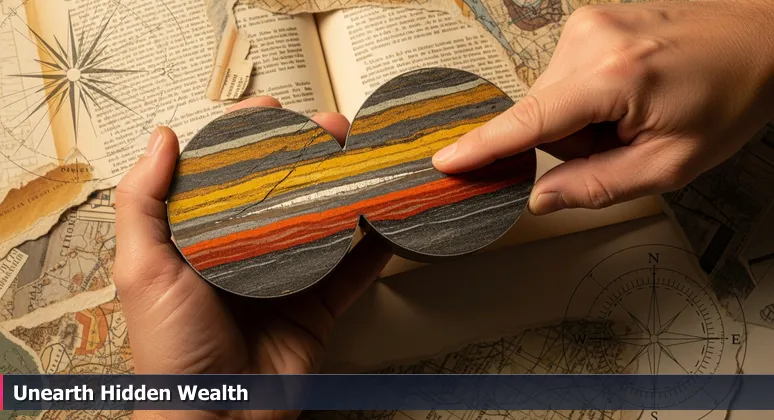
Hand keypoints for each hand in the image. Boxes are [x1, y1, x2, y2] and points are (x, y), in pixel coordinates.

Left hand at [114, 97, 392, 419]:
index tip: (273, 109)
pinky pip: (355, 269)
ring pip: (325, 222)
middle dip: (310, 153)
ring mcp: (289, 278)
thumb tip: (162, 138)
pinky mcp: (321, 306)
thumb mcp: (143, 270)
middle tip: (334, 127)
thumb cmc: (172, 351)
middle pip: (285, 190)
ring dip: (347, 188)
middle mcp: (248, 253)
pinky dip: (376, 243)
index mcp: (204, 239)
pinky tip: (389, 213)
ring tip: (365, 156)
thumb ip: (144, 204)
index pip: (230, 174)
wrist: (220, 419)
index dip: (250, 137)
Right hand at [432, 0, 773, 214]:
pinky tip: (627, 93)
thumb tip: (540, 197)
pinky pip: (565, 76)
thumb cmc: (731, 95)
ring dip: (582, 119)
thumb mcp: (671, 163)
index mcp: (613, 76)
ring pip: (552, 97)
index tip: (446, 161)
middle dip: (573, 141)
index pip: (529, 120)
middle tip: (626, 139)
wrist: (763, 37)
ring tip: (634, 111)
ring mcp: (589, 23)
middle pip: (541, 114)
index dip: (483, 146)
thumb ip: (598, 185)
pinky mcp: (591, 20)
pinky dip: (588, 97)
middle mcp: (591, 39)